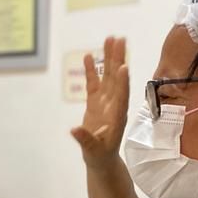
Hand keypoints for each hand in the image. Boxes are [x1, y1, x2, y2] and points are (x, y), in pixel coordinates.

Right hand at [71, 35, 129, 172]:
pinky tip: (89, 56)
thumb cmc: (100, 156)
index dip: (123, 83)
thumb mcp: (93, 151)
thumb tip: (74, 130)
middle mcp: (114, 104)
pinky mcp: (95, 102)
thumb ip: (85, 140)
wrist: (101, 159)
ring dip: (109, 58)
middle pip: (117, 79)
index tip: (124, 67)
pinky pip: (94, 83)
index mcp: (117, 116)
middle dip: (118, 59)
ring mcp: (105, 101)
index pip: (121, 97)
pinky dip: (92, 70)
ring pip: (108, 76)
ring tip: (109, 39)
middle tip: (120, 40)